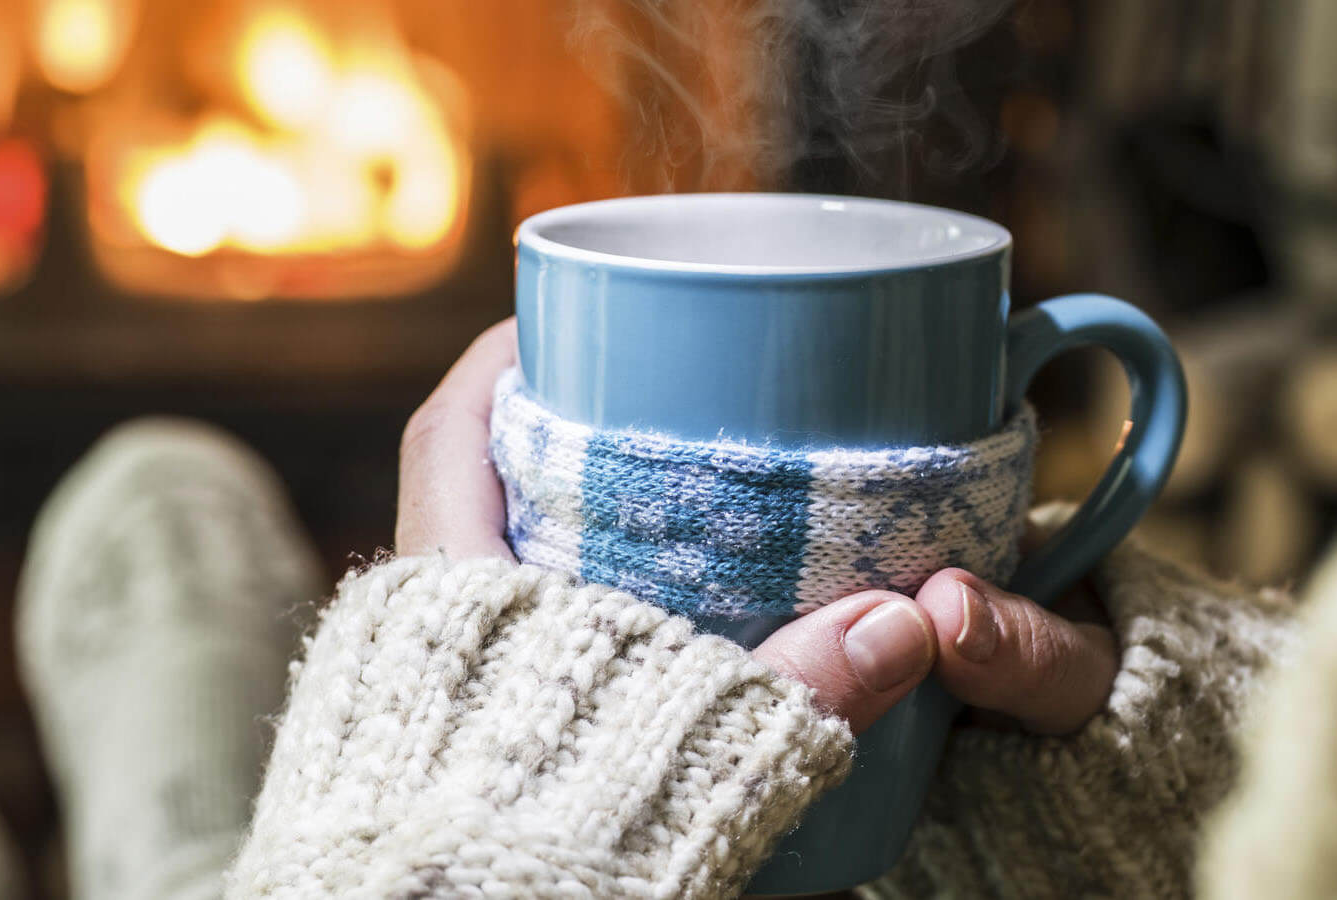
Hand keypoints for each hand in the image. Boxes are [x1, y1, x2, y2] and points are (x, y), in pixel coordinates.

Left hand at [398, 321, 1116, 733]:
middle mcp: (425, 626)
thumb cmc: (555, 841)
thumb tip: (911, 622)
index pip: (454, 430)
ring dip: (556, 512)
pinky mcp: (456, 730)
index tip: (568, 319)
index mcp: (448, 594)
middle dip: (550, 431)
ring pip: (486, 555)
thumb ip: (801, 683)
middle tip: (634, 394)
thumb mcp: (693, 750)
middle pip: (472, 482)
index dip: (509, 361)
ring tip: (645, 482)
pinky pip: (503, 628)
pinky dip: (564, 594)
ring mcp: (431, 680)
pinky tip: (638, 601)